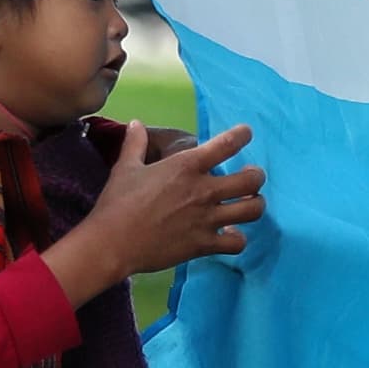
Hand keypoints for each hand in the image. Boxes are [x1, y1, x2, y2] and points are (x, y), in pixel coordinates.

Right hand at [46, 124, 262, 299]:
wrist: (112, 242)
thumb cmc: (117, 202)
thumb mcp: (125, 167)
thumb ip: (135, 144)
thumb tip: (135, 123)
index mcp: (186, 166)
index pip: (227, 144)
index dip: (242, 135)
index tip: (246, 134)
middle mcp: (204, 190)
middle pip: (252, 180)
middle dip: (256, 176)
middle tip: (250, 177)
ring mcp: (207, 219)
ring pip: (253, 210)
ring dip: (255, 205)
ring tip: (248, 204)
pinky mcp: (204, 244)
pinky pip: (238, 243)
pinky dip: (238, 238)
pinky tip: (231, 234)